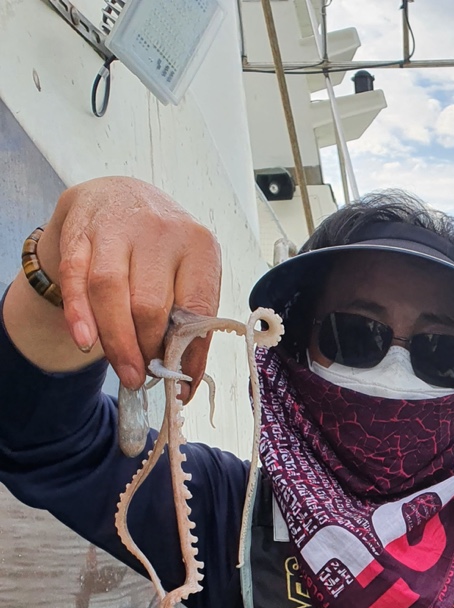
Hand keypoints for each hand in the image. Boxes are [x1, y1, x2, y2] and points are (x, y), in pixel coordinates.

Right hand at [41, 177, 221, 391]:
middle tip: (145, 374)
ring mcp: (118, 227)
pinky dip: (79, 314)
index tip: (178, 385)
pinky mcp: (81, 231)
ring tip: (125, 372)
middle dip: (146, 350)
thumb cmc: (163, 253)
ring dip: (116, 341)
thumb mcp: (189, 278)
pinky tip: (85, 342)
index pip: (197, 309)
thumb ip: (191, 325)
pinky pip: (76, 276)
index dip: (187, 354)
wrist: (123, 198)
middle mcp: (161, 231)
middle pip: (149, 305)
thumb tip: (184, 385)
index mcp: (200, 246)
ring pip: (110, 291)